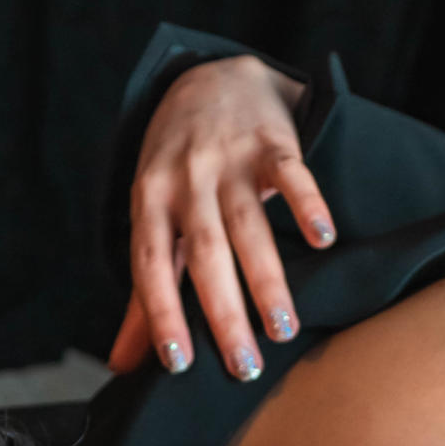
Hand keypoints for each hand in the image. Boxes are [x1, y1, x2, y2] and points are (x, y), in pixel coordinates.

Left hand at [107, 54, 337, 380]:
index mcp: (150, 202)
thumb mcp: (153, 219)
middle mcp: (186, 180)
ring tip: (284, 330)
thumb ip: (143, 293)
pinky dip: (307, 204)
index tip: (178, 363)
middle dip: (224, 314)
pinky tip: (322, 240)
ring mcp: (229, 159)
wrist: (212, 78)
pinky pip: (290, 175)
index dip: (162, 314)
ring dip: (267, 280)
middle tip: (245, 367)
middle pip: (205, 255)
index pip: (151, 265)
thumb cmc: (180, 167)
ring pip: (248, 226)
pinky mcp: (271, 142)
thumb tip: (122, 365)